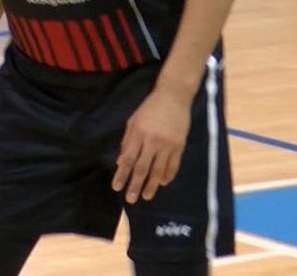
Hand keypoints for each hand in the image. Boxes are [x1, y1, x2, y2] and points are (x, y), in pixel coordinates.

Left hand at [111, 88, 191, 203]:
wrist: (174, 96)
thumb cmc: (150, 108)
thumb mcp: (133, 121)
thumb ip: (127, 141)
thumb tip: (121, 162)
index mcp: (138, 133)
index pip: (128, 159)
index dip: (122, 174)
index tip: (116, 187)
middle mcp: (152, 141)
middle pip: (142, 168)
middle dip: (135, 185)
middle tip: (130, 199)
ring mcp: (167, 144)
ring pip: (158, 170)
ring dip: (152, 185)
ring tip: (147, 196)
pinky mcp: (179, 145)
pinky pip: (173, 165)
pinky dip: (168, 175)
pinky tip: (162, 183)